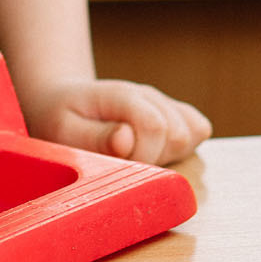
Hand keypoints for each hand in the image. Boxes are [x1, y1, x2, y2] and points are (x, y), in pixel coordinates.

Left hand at [24, 77, 211, 164]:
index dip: (141, 156)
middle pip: (178, 134)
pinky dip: (182, 147)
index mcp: (121, 95)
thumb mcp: (63, 131)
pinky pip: (199, 132)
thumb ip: (96, 138)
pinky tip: (153, 151)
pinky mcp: (176, 116)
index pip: (155, 126)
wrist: (64, 104)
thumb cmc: (61, 120)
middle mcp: (148, 96)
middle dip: (153, 160)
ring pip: (192, 134)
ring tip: (134, 156)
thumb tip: (126, 140)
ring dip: (166, 155)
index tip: (116, 167)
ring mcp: (164, 104)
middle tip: (122, 163)